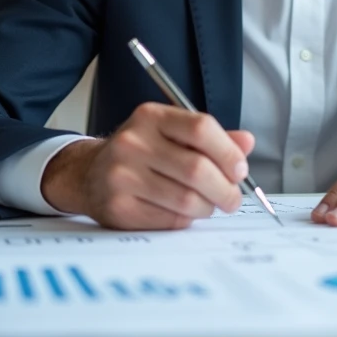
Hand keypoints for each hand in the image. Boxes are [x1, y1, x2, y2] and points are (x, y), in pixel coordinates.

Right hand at [41, 102, 254, 229]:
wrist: (90, 174)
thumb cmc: (142, 153)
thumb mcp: (172, 133)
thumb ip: (212, 137)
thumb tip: (246, 143)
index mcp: (151, 117)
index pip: (201, 128)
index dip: (228, 152)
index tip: (240, 170)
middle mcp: (133, 143)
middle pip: (197, 169)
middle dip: (225, 189)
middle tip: (233, 198)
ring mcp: (122, 176)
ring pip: (187, 199)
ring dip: (208, 207)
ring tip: (208, 204)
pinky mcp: (119, 208)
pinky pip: (170, 219)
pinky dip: (186, 219)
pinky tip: (183, 212)